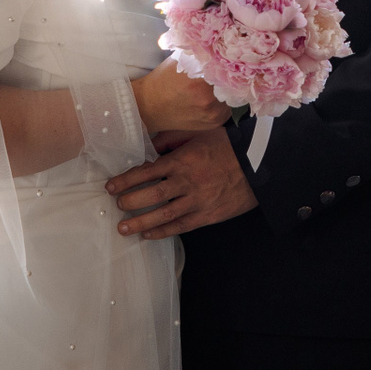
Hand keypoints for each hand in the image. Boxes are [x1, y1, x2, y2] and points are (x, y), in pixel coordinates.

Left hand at [106, 129, 258, 239]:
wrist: (259, 165)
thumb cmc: (228, 146)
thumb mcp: (200, 134)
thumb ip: (173, 139)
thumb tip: (151, 145)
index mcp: (182, 160)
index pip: (146, 171)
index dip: (126, 180)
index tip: (111, 186)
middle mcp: (186, 182)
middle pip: (151, 195)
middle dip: (130, 201)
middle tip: (117, 205)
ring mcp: (197, 201)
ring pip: (163, 215)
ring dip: (141, 222)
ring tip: (124, 228)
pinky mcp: (207, 215)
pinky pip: (181, 226)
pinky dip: (163, 232)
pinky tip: (149, 235)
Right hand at [130, 60, 230, 132]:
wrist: (150, 107)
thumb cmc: (163, 80)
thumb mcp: (180, 59)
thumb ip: (201, 54)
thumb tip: (219, 45)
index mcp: (198, 79)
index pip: (225, 65)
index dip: (226, 60)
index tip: (224, 57)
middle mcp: (208, 98)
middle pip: (231, 80)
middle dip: (227, 75)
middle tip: (221, 69)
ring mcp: (213, 113)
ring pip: (232, 94)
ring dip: (226, 88)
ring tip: (214, 84)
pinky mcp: (215, 123)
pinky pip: (228, 107)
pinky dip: (223, 101)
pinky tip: (210, 97)